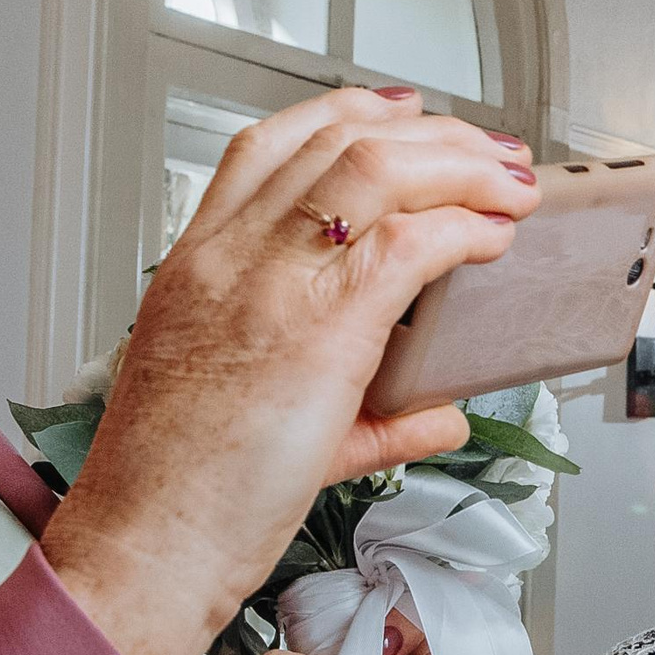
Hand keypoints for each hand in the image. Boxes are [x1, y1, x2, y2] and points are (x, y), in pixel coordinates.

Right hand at [40, 89, 537, 654]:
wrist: (145, 543)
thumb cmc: (182, 490)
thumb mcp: (258, 415)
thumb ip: (366, 408)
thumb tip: (437, 411)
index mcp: (198, 263)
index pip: (271, 143)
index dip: (349, 110)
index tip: (406, 112)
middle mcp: (228, 258)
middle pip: (339, 139)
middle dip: (435, 134)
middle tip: (491, 154)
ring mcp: (268, 286)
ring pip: (377, 169)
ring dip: (463, 169)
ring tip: (509, 190)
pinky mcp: (318, 332)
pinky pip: (407, 245)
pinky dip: (462, 230)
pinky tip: (491, 242)